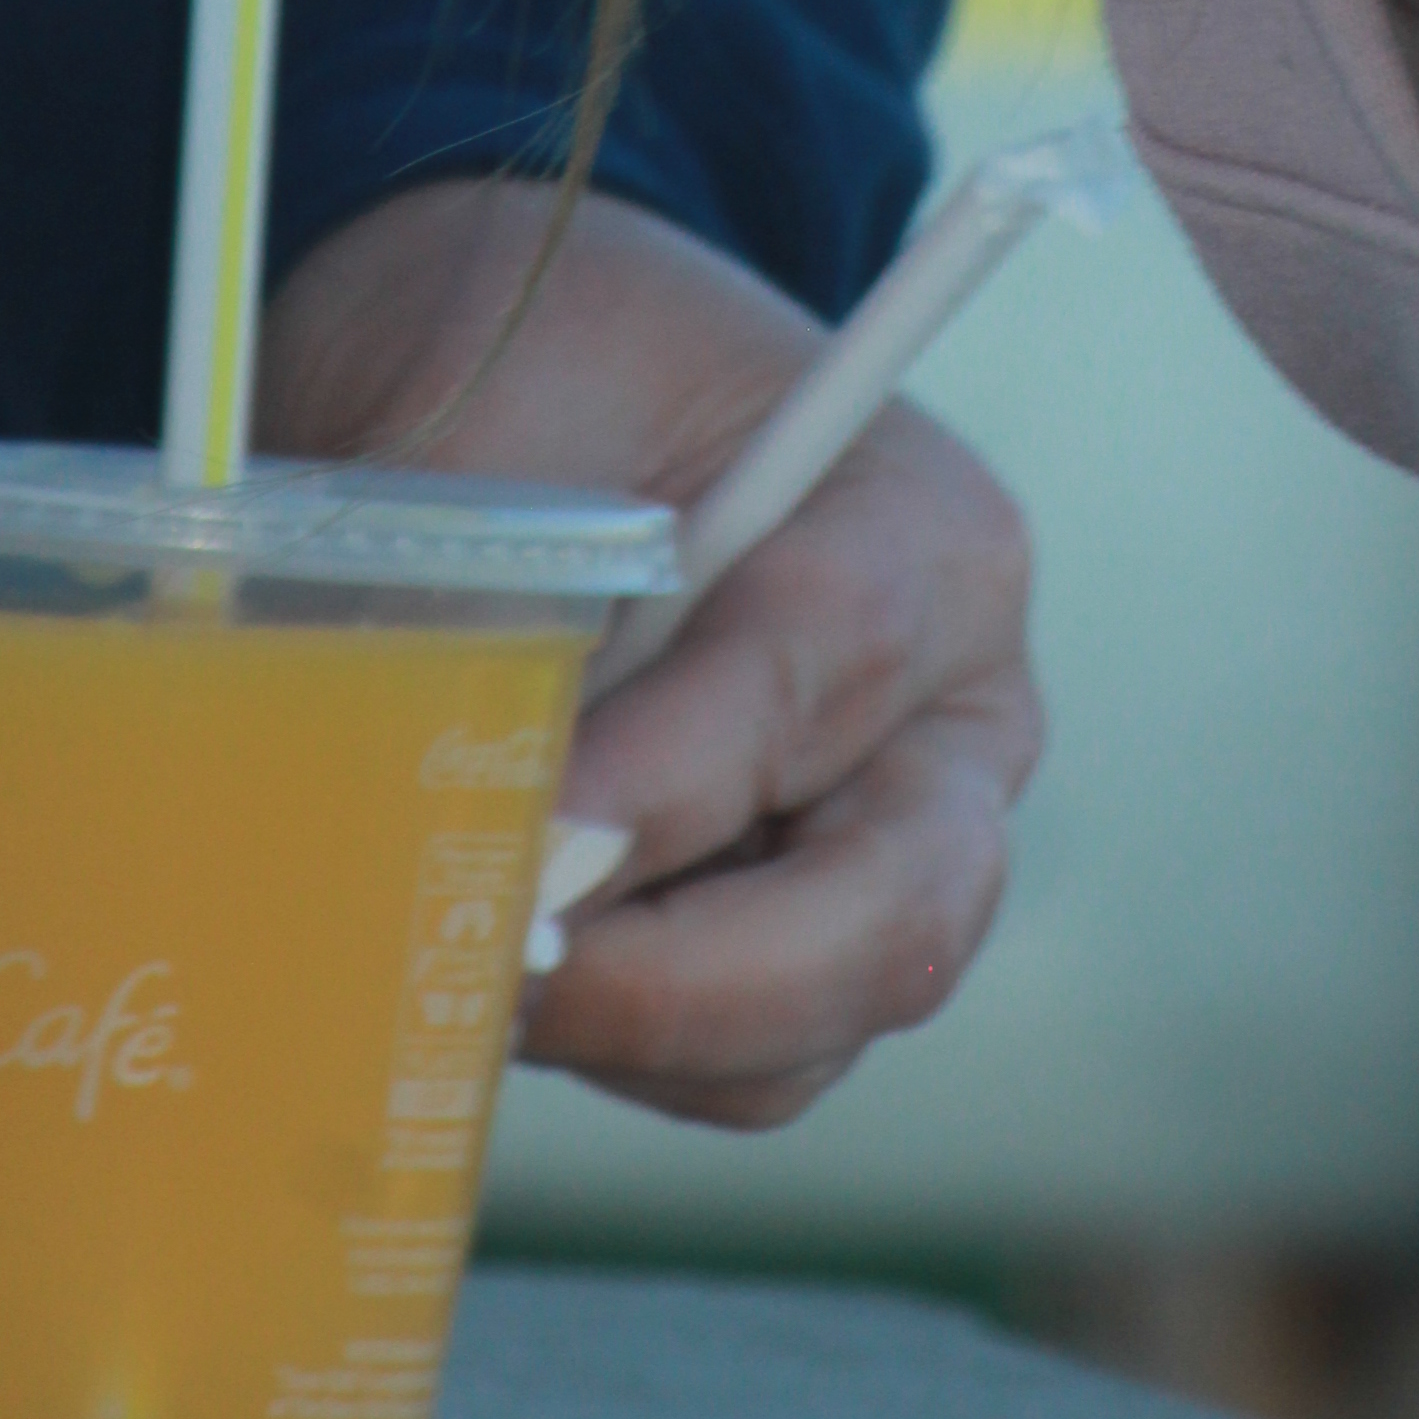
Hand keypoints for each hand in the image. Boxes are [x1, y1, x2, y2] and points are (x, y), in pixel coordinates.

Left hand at [255, 175, 1039, 1128]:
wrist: (500, 364)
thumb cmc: (522, 354)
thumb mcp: (513, 420)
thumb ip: (507, 602)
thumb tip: (473, 828)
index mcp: (926, 534)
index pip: (835, 668)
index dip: (680, 777)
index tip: (533, 839)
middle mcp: (950, 713)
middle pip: (897, 912)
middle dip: (690, 980)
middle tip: (502, 966)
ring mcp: (878, 843)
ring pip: (816, 1031)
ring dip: (634, 1035)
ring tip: (468, 957)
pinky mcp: (780, 935)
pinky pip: (733, 1064)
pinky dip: (612, 1050)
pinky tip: (494, 962)